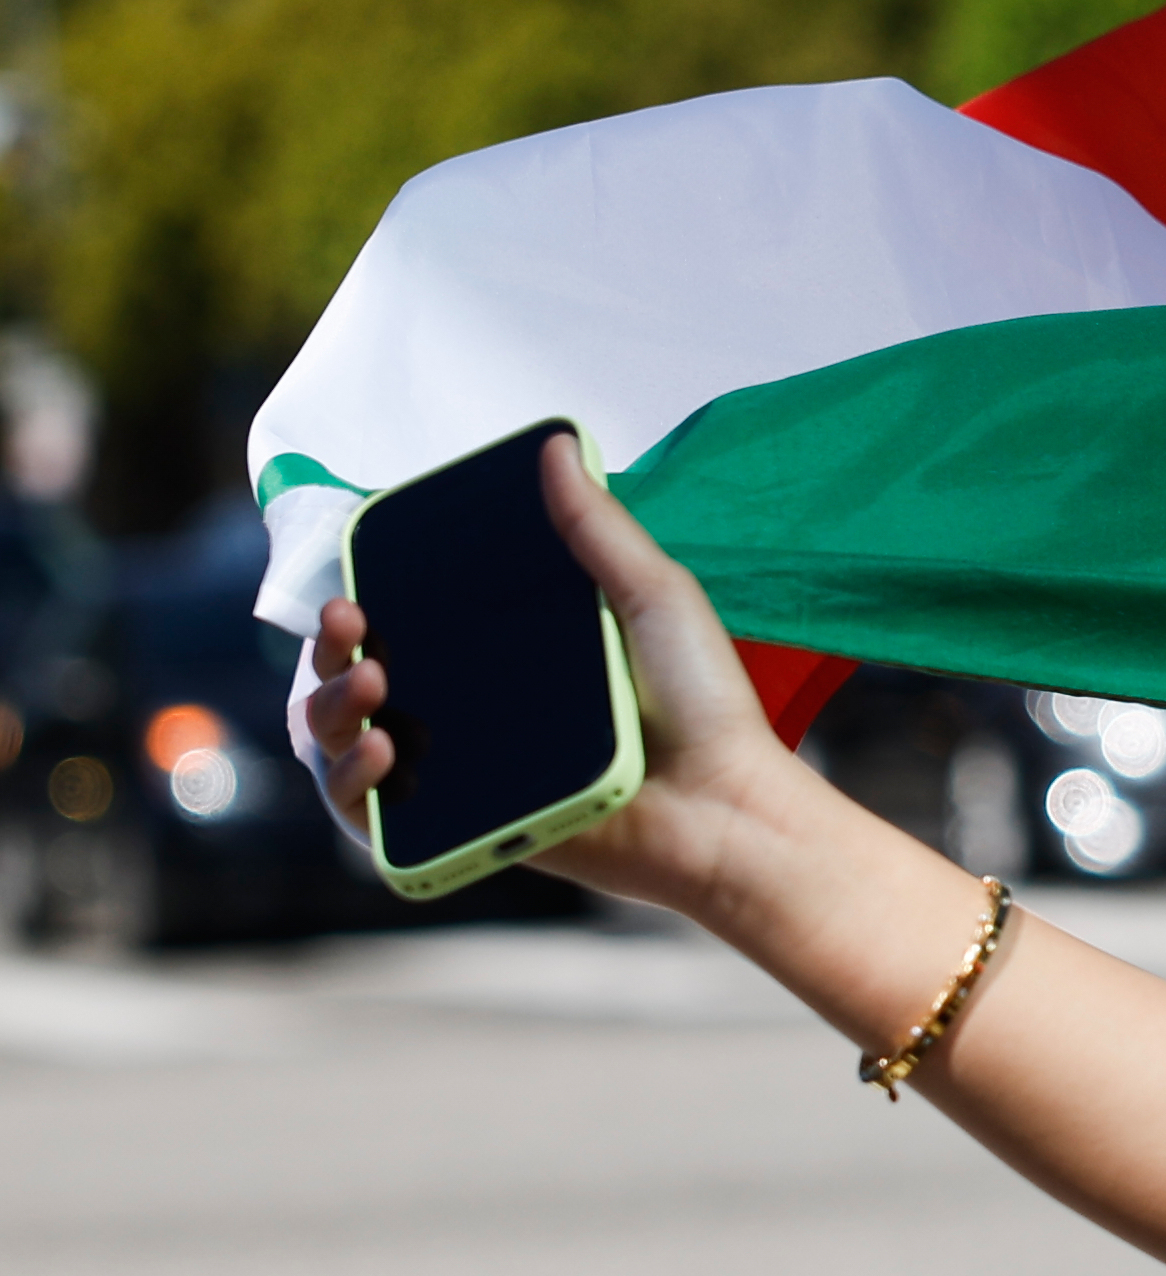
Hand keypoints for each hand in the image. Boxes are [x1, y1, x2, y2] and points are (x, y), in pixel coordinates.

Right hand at [302, 434, 805, 921]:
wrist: (728, 806)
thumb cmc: (706, 705)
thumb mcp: (652, 598)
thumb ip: (599, 529)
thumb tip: (557, 444)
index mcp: (510, 655)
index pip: (408, 626)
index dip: (363, 606)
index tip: (354, 582)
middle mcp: (475, 713)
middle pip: (359, 681)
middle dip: (329, 651)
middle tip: (350, 624)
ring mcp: (465, 773)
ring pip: (348, 747)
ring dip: (330, 711)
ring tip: (370, 685)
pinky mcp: (467, 831)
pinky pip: (375, 821)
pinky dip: (351, 787)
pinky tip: (381, 755)